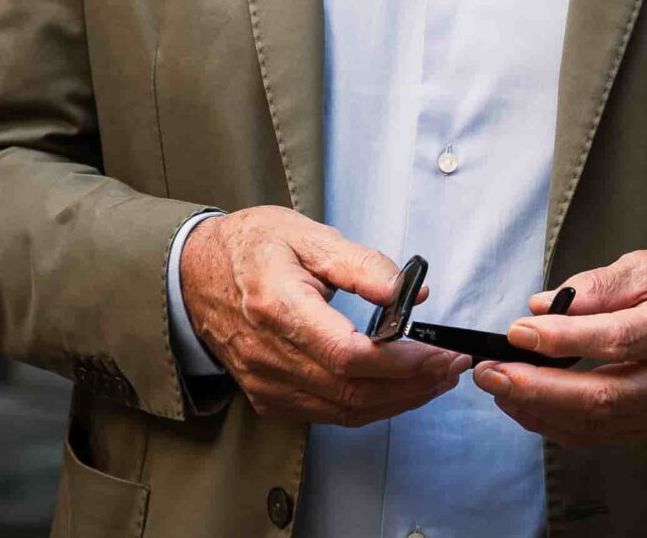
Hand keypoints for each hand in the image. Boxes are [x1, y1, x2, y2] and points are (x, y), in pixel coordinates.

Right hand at [177, 206, 468, 425]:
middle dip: (414, 384)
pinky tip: (397, 389)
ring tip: (436, 378)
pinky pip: (328, 413)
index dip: (403, 361)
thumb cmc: (251, 248)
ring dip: (399, 400)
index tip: (441, 351)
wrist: (194, 273)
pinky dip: (370, 406)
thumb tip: (409, 291)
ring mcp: (266, 382)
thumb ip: (361, 264)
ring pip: (344, 410)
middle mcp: (269, 355)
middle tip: (452, 365)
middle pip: (353, 390)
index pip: (350, 355)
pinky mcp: (268, 396)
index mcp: (278, 308)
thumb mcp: (307, 234)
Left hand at [472, 243, 646, 445]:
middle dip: (538, 389)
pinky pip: (600, 433)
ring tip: (499, 386)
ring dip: (539, 409)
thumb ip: (602, 283)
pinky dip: (556, 422)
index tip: (519, 332)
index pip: (618, 338)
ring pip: (596, 422)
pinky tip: (528, 403)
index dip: (564, 340)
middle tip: (492, 373)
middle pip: (602, 395)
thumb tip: (544, 305)